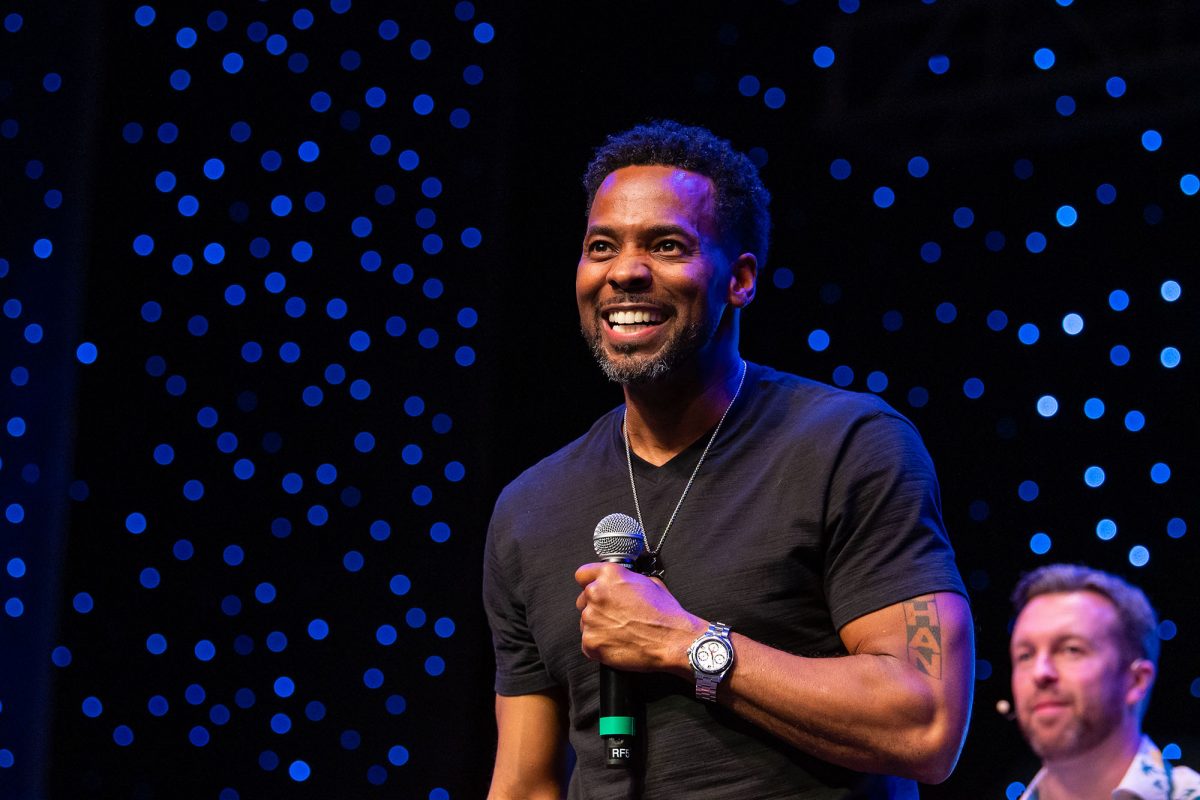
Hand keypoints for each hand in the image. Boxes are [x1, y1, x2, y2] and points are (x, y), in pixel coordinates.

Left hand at [574, 562, 703, 676]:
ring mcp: (591, 619)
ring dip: (597, 626)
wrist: (673, 641)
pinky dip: (599, 645)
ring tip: (620, 632)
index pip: (582, 575)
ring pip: (585, 622)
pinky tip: (617, 644)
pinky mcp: (590, 642)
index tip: (594, 590)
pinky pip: (587, 643)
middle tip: (614, 616)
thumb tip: (622, 583)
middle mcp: (596, 593)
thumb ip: (628, 580)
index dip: (590, 583)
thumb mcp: (650, 583)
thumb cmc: (665, 614)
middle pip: (582, 599)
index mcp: (609, 575)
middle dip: (595, 607)